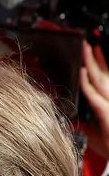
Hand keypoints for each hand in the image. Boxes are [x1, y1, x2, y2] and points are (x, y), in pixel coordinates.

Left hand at [79, 41, 108, 157]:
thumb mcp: (93, 133)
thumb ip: (82, 124)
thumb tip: (69, 120)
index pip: (105, 79)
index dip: (100, 64)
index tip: (93, 50)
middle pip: (103, 74)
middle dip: (94, 58)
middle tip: (86, 42)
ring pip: (100, 79)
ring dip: (91, 63)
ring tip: (85, 48)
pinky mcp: (107, 113)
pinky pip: (95, 95)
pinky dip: (88, 83)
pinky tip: (82, 72)